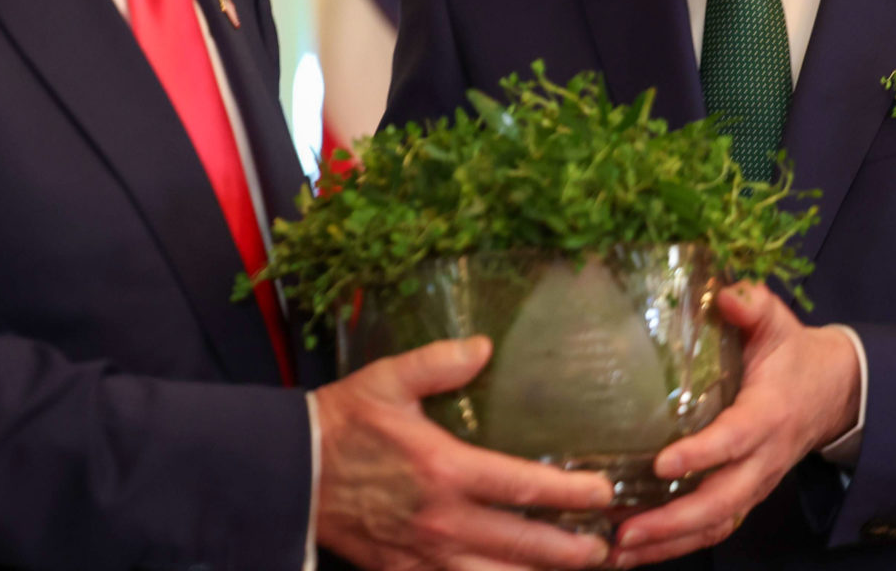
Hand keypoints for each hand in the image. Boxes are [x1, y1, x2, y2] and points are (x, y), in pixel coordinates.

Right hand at [314, 336, 615, 569]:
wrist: (289, 474)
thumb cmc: (343, 423)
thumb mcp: (387, 379)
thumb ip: (438, 362)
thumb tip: (484, 346)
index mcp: (445, 470)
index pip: (523, 487)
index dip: (571, 495)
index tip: (604, 494)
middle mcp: (442, 521)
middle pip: (523, 547)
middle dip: (572, 552)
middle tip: (606, 548)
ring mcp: (424, 556)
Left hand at [607, 284, 860, 566]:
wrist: (833, 391)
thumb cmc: (793, 354)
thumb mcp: (777, 322)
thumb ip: (753, 306)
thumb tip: (726, 296)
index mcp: (769, 414)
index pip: (735, 440)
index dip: (702, 455)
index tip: (662, 463)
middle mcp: (763, 459)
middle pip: (722, 502)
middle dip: (674, 522)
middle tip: (626, 530)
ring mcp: (755, 484)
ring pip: (715, 524)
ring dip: (668, 543)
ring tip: (620, 550)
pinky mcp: (744, 495)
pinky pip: (713, 528)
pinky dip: (676, 545)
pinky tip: (636, 550)